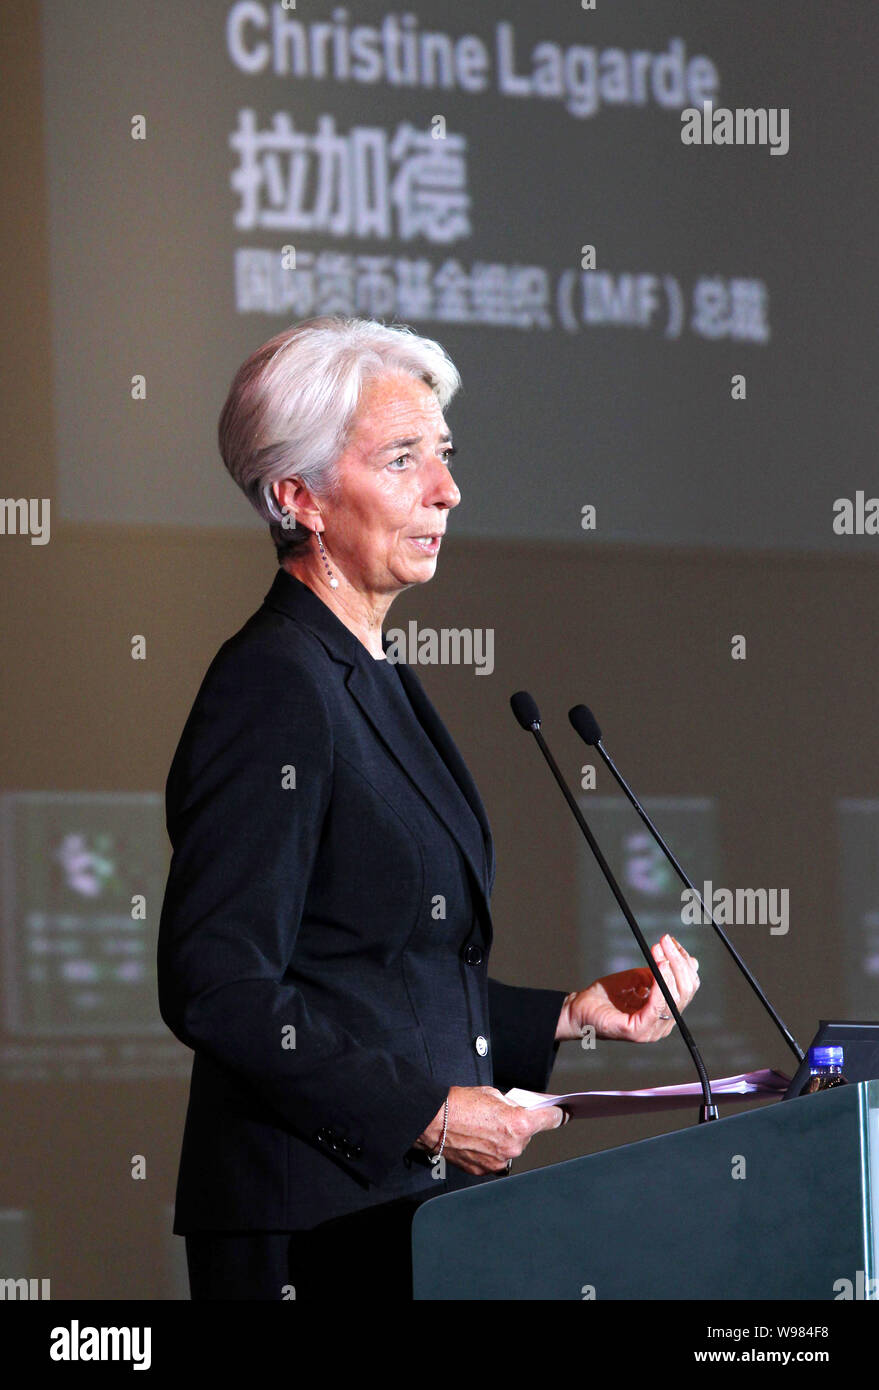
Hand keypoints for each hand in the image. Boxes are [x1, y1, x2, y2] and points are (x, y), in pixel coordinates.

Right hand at [414, 1085, 566, 1175]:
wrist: (433, 1122)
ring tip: (485, 1128)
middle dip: (520, 1125)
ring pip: (512, 1148)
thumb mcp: (493, 1094)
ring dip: (505, 1139)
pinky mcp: (486, 1170)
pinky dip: (492, 1150)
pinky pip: (497, 1158)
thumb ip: (513, 1105)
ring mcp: (499, 1161)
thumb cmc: (459, 1105)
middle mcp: (513, 1147)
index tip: (564, 1114)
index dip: (558, 1114)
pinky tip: (478, 1139)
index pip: (551, 1119)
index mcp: (519, 1124)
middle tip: (502, 1116)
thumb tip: (521, 1110)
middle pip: (528, 1135)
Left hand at [559, 933, 699, 1043]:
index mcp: (666, 1012)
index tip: (672, 942)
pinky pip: (657, 1007)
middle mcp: (664, 1024)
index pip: (687, 988)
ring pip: (675, 998)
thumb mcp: (637, 978)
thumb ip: (656, 973)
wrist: (579, 1009)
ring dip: (670, 968)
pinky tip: (659, 967)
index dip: (684, 963)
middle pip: (685, 992)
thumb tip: (677, 959)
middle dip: (678, 962)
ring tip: (660, 949)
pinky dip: (661, 985)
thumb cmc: (607, 995)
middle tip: (665, 941)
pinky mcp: (638, 1031)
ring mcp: (652, 1030)